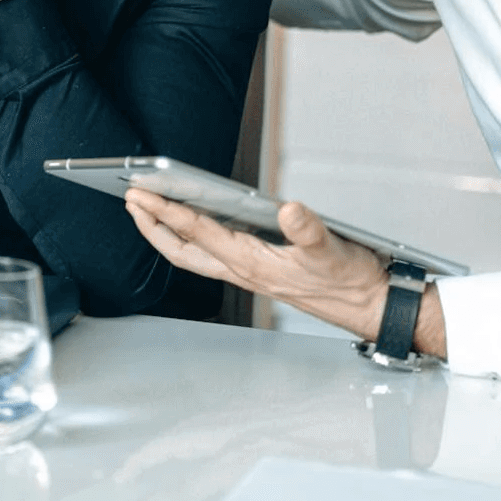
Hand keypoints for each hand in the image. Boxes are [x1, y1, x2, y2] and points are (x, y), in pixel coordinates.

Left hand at [125, 189, 397, 341]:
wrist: (368, 306)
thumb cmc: (349, 281)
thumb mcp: (331, 249)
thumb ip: (308, 230)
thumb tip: (288, 210)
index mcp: (252, 263)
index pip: (198, 233)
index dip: (167, 212)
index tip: (142, 195)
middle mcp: (244, 271)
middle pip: (182, 251)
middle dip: (152, 227)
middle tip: (131, 202)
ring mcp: (249, 274)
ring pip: (194, 256)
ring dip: (168, 234)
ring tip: (150, 212)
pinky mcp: (260, 272)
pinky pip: (213, 256)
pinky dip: (194, 238)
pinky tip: (196, 225)